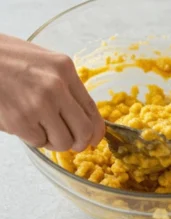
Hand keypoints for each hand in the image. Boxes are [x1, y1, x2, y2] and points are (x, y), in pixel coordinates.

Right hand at [0, 35, 103, 151]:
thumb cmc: (3, 58)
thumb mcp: (41, 61)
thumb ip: (63, 84)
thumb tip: (81, 116)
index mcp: (64, 69)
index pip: (92, 110)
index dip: (96, 131)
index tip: (93, 139)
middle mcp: (55, 87)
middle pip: (83, 131)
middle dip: (78, 142)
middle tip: (68, 142)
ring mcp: (38, 104)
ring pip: (62, 142)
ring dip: (53, 141)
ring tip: (39, 128)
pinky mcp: (20, 120)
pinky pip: (39, 142)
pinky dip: (33, 138)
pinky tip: (21, 123)